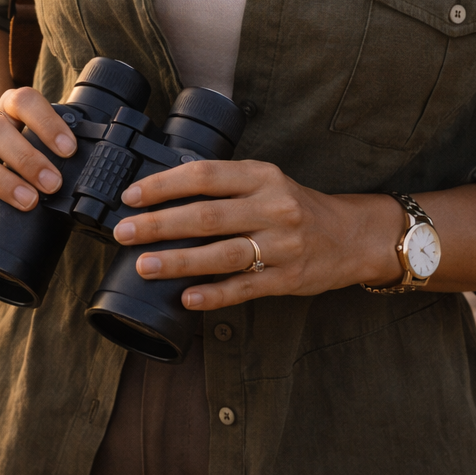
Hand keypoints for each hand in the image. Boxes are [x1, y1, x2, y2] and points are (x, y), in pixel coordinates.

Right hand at [0, 86, 77, 225]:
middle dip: (27, 158)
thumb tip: (95, 164)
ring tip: (29, 202)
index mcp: (9, 105)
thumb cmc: (28, 141)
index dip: (46, 122)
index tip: (69, 149)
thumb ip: (60, 142)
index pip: (23, 99)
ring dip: (1, 180)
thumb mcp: (42, 131)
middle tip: (54, 184)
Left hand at [112, 159, 404, 310]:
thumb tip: (164, 189)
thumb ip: (226, 184)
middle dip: (160, 224)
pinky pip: (245, 288)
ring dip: (179, 261)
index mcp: (262, 176)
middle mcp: (272, 207)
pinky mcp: (288, 279)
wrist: (352, 236)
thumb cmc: (296, 206)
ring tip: (144, 266)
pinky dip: (214, 294)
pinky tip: (187, 299)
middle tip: (124, 232)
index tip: (131, 196)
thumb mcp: (266, 181)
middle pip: (206, 215)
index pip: (204, 175)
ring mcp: (281, 245)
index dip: (164, 185)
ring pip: (222, 254)